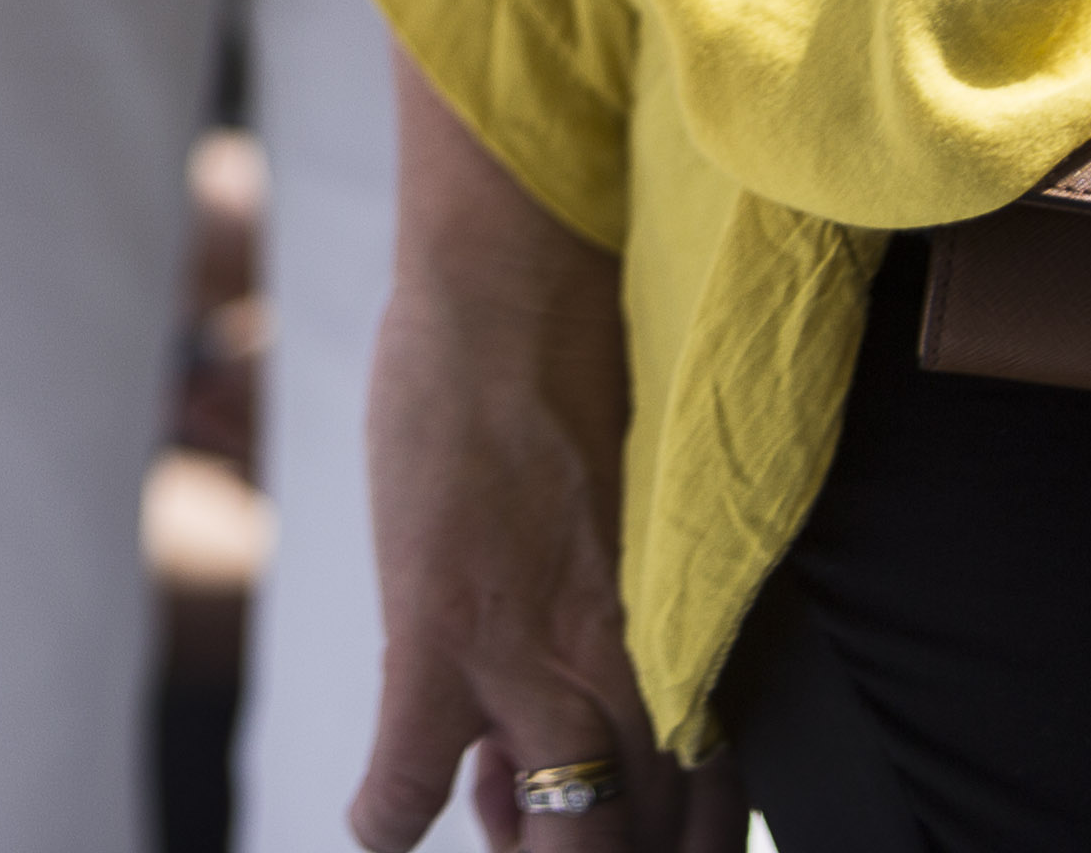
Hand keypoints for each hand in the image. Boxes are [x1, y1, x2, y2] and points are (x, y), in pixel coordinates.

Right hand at [358, 58, 712, 849]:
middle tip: (552, 813)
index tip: (634, 812)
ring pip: (559, 832)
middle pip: (637, 830)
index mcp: (681, 633)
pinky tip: (382, 822)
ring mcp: (530, 658)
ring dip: (520, 837)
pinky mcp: (439, 634)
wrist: (513, 292)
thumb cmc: (586, 370)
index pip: (708, 795)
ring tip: (490, 804)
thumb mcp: (648, 505)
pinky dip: (389, 814)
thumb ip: (644, 590)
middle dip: (598, 848)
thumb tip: (628, 640)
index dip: (673, 835)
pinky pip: (409, 777)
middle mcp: (625, 665)